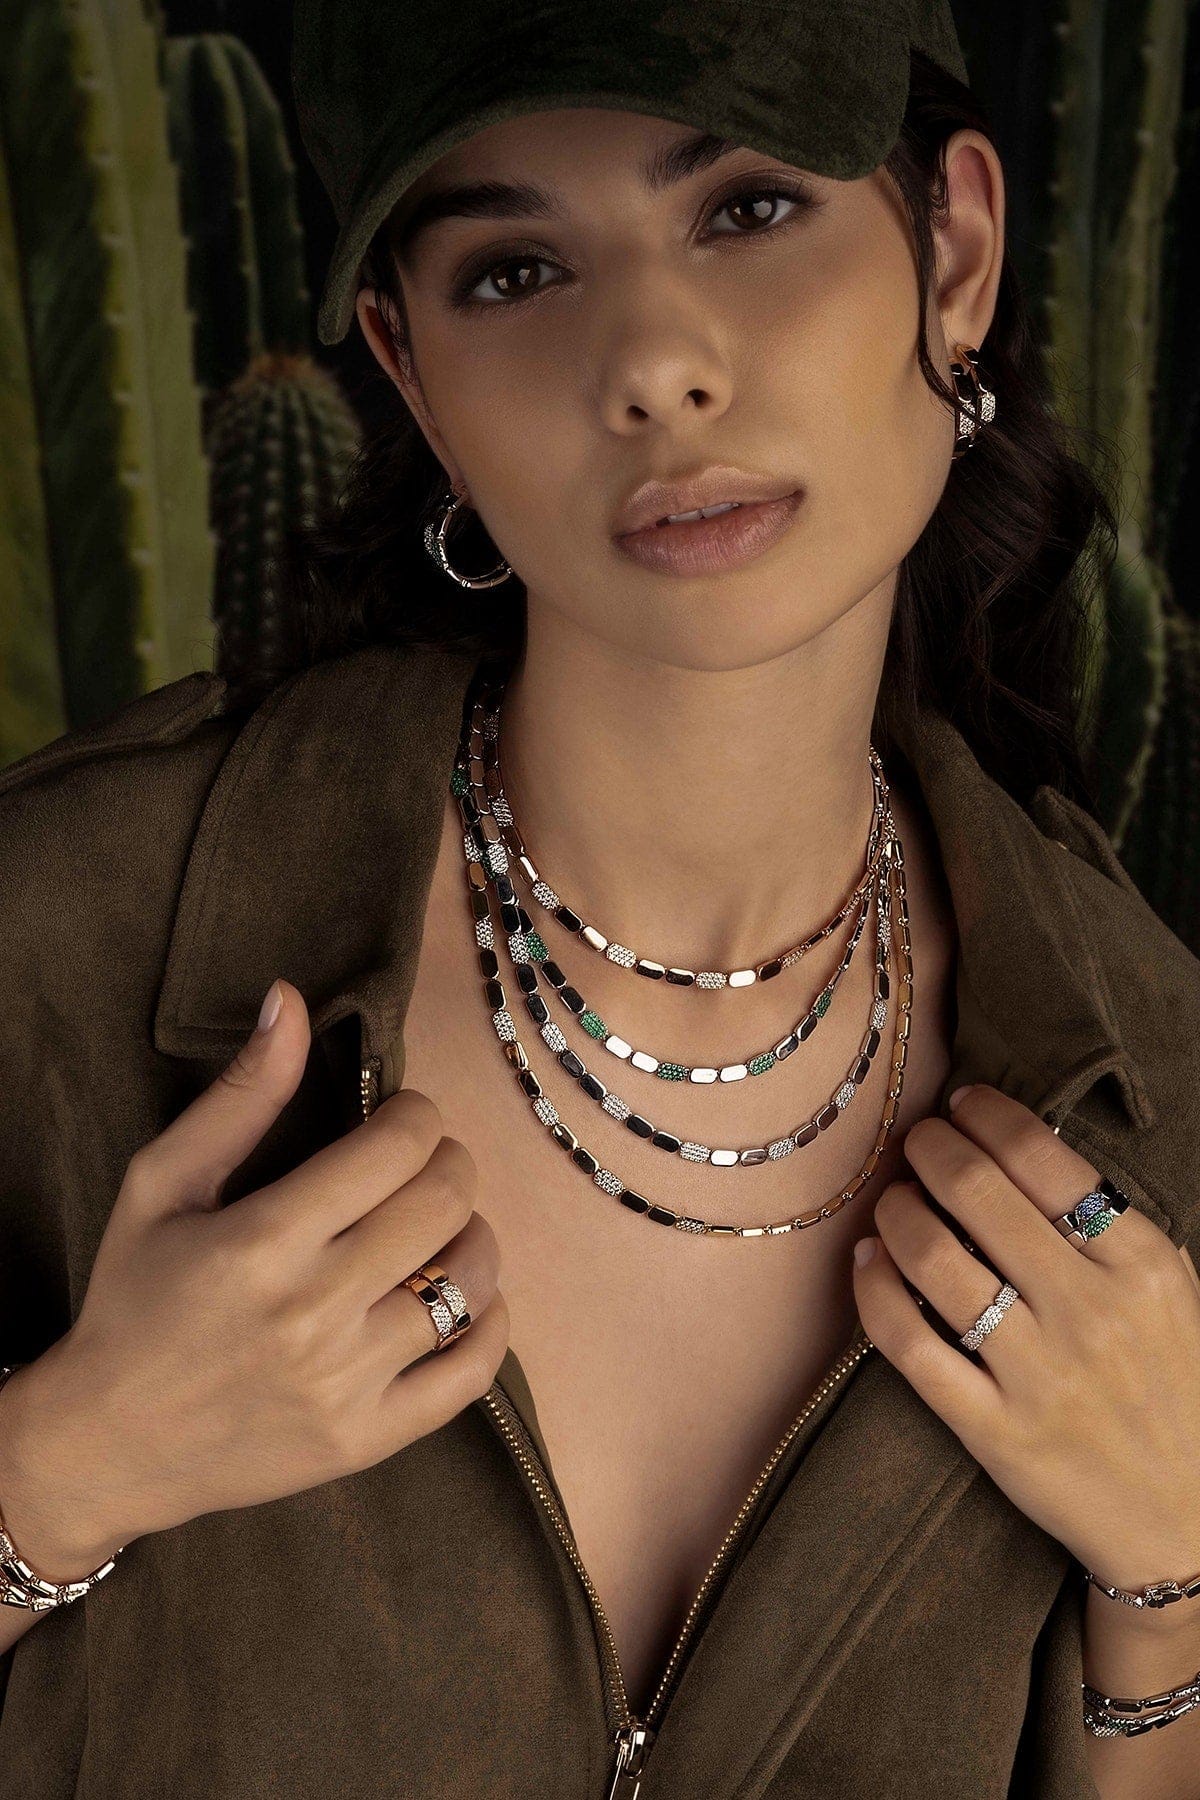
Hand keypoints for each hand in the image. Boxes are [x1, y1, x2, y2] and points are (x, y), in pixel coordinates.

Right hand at [0, 980, 508, 1579]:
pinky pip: (471, 1373)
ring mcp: (347, 1382)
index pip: (399, 1147)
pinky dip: (489, 1326)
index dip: (418, 1116)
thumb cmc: (136, 1298)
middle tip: (424, 1166)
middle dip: (449, 1164)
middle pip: (445, 1203)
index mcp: (265, 1238)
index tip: (402, 1119)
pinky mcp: (368, 1439)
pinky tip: (467, 1300)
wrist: (109, 1442)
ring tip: (440, 1230)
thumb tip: (291, 1000)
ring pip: (471, 1282)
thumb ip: (241, 1094)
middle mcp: (315, 1310)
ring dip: (472, 1239)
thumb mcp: (163, 1183)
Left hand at [851, 1082, 1199, 1592]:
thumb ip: (1110, 1226)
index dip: (986, 1116)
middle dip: (930, 1149)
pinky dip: (873, 1290)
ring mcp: (1039, 1374)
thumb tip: (1017, 1147)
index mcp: (1144, 1266)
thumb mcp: (1174, 1294)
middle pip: (977, 1192)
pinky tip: (866, 1261)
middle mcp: (1091, 1312)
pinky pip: (908, 1343)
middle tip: (916, 1143)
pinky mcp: (994, 1431)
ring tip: (893, 1201)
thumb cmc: (1173, 1389)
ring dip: (896, 1211)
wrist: (1188, 1523)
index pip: (1044, 1158)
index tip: (961, 1105)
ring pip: (932, 1259)